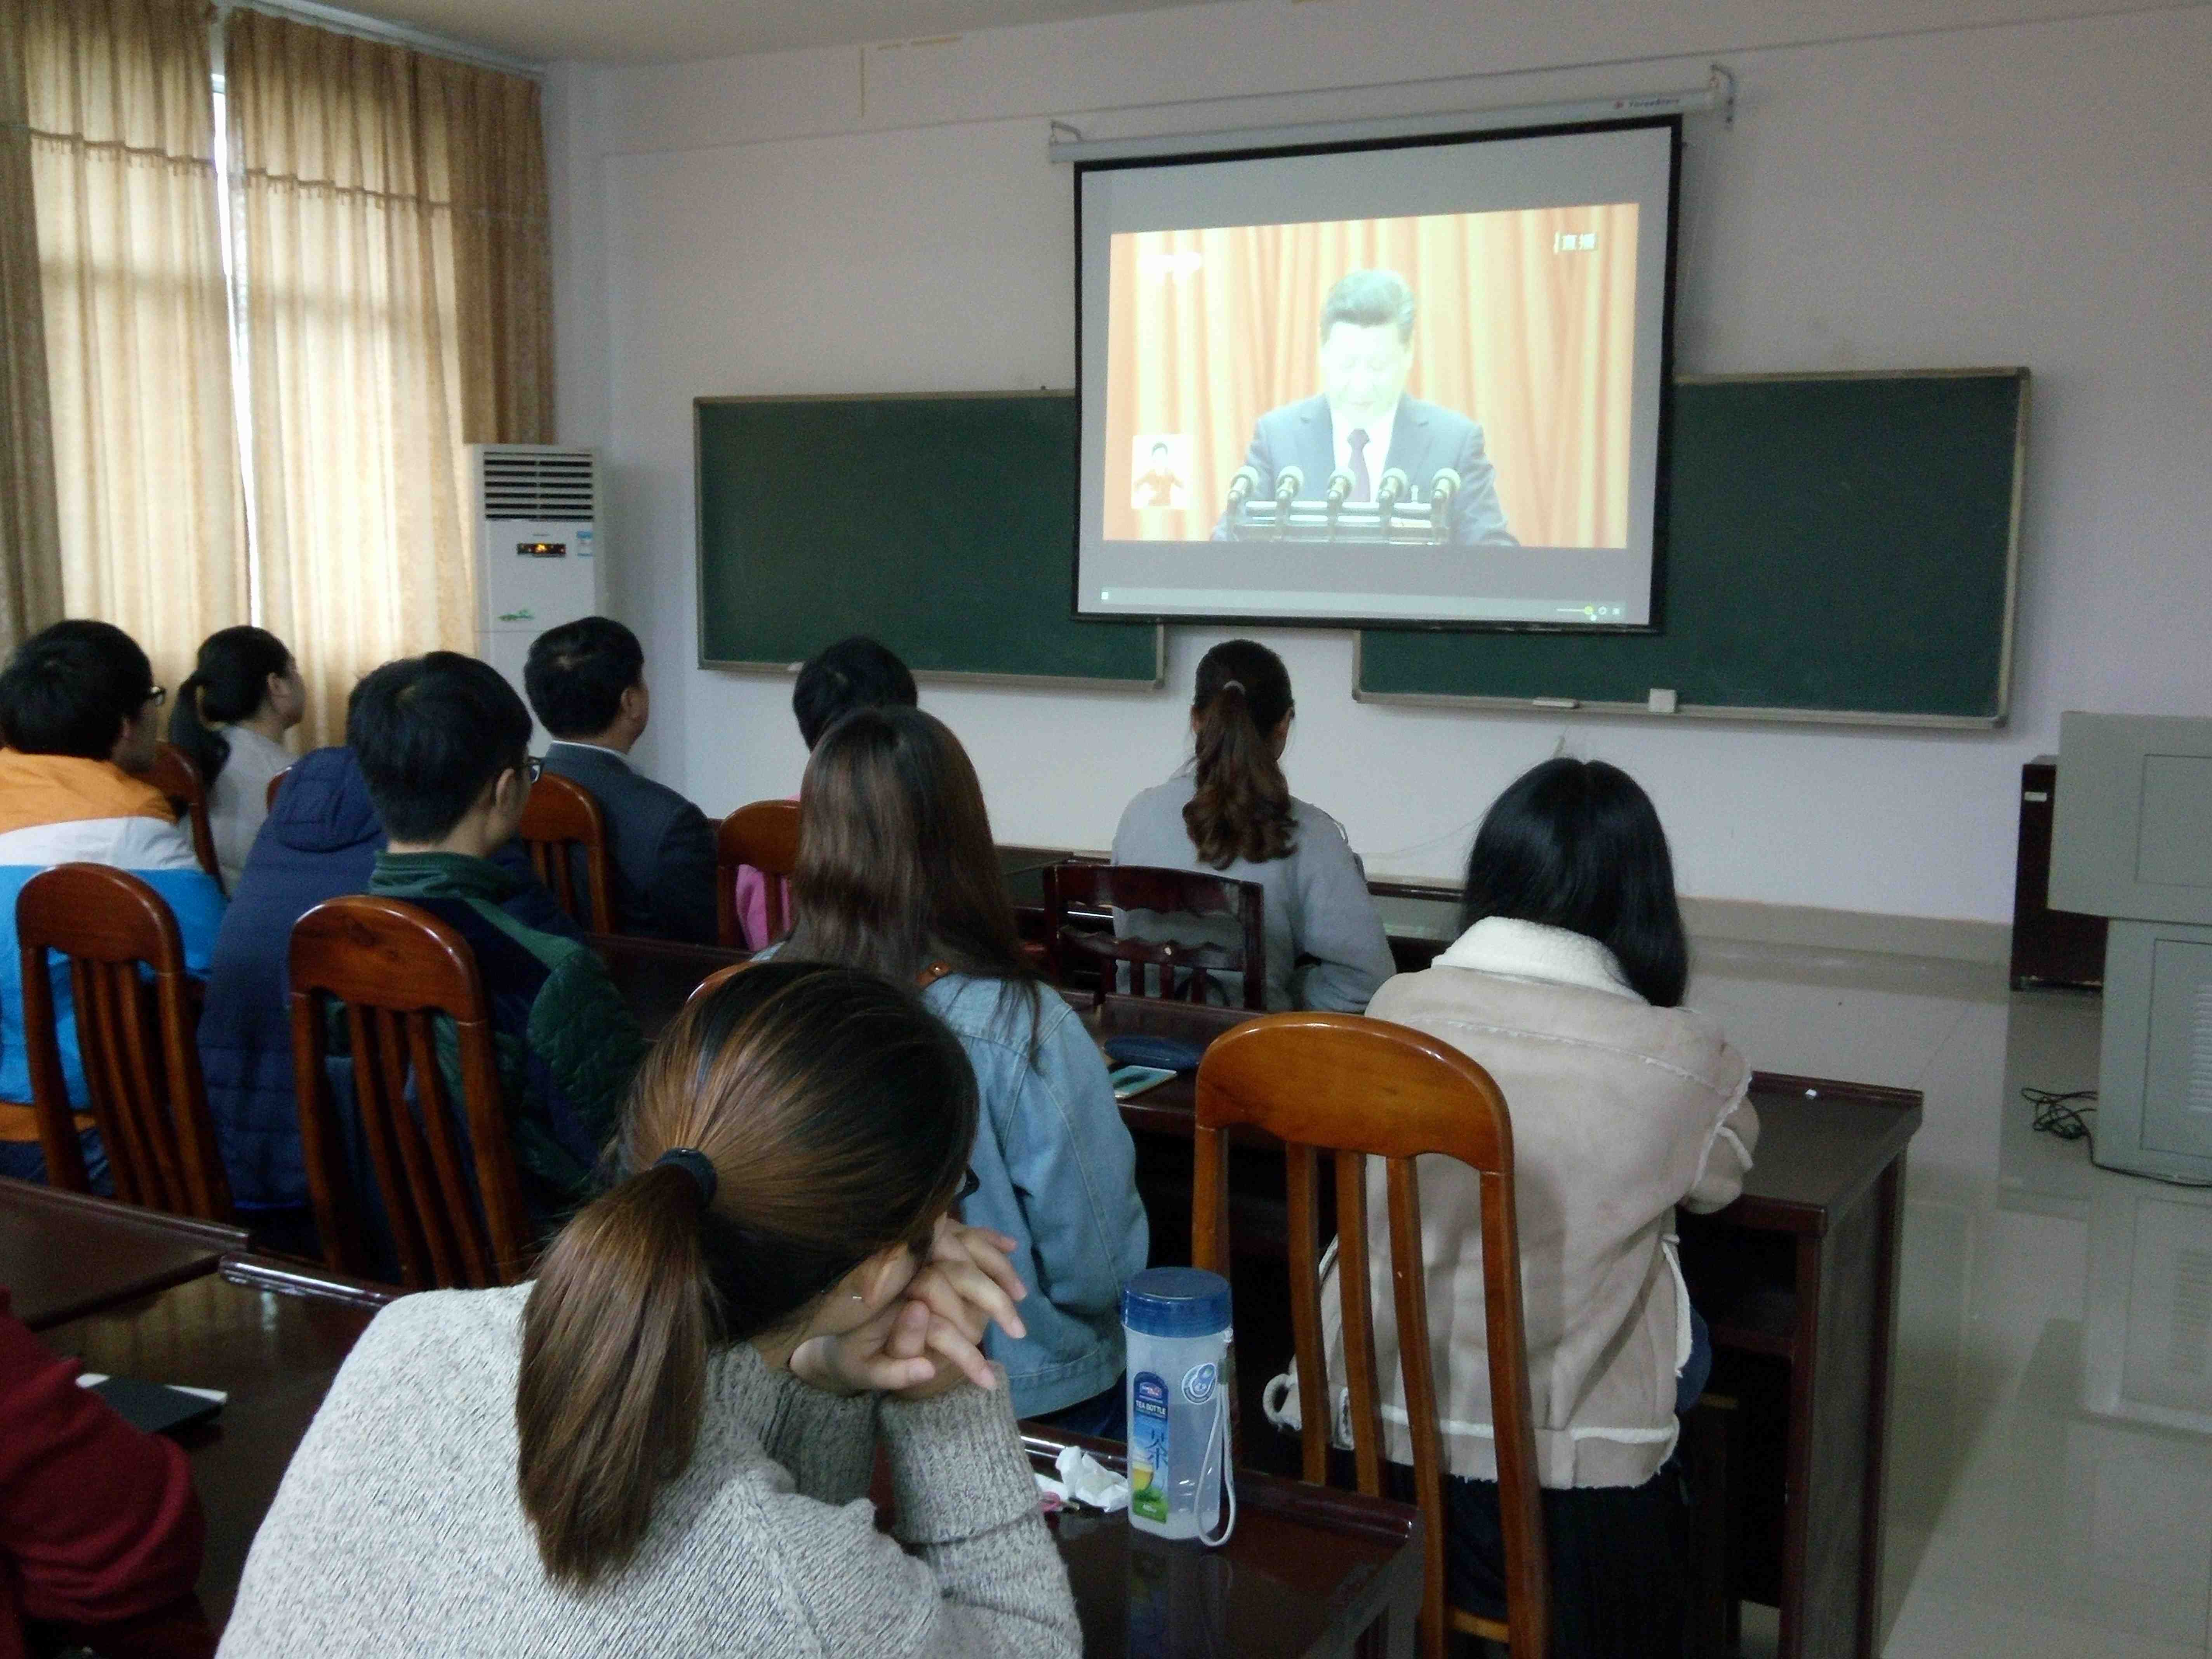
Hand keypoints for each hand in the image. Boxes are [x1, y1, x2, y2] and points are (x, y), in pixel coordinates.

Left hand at [788, 1222, 1029, 1401]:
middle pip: (956, 1265)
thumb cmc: (849, 1349)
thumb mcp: (862, 1369)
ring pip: (963, 1240)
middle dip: (993, 1297)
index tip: (986, 1368)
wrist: (827, 1320)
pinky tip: (1010, 1246)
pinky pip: (959, 1230)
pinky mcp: (921, 1238)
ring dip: (995, 1264)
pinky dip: (985, 1237)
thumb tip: (930, 1371)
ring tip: (1021, 1293)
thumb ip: (894, 1370)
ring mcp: (912, 1244)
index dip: (962, 1337)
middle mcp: (901, 1259)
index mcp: (885, 1288)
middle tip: (1019, 1330)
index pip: (935, 1299)